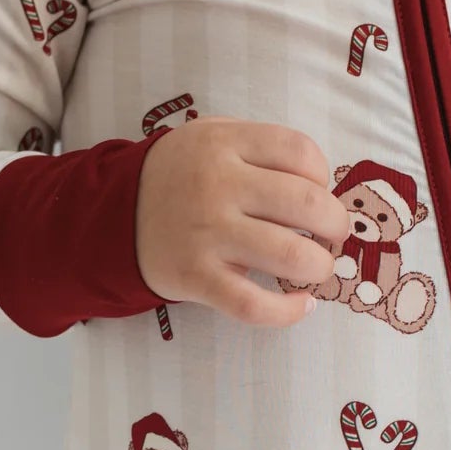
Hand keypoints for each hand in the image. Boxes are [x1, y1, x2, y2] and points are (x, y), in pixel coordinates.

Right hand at [136, 116, 350, 326]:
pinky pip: (253, 304)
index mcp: (225, 143)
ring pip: (291, 256)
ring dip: (320, 266)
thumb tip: (323, 187)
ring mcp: (206, 233)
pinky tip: (302, 305)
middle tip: (332, 235)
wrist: (115, 215)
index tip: (318, 193)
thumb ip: (260, 149)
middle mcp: (217, 184)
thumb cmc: (181, 177)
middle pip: (307, 204)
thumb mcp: (211, 137)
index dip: (323, 176)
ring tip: (316, 268)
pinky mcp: (195, 277)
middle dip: (335, 225)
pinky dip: (288, 312)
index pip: (300, 152)